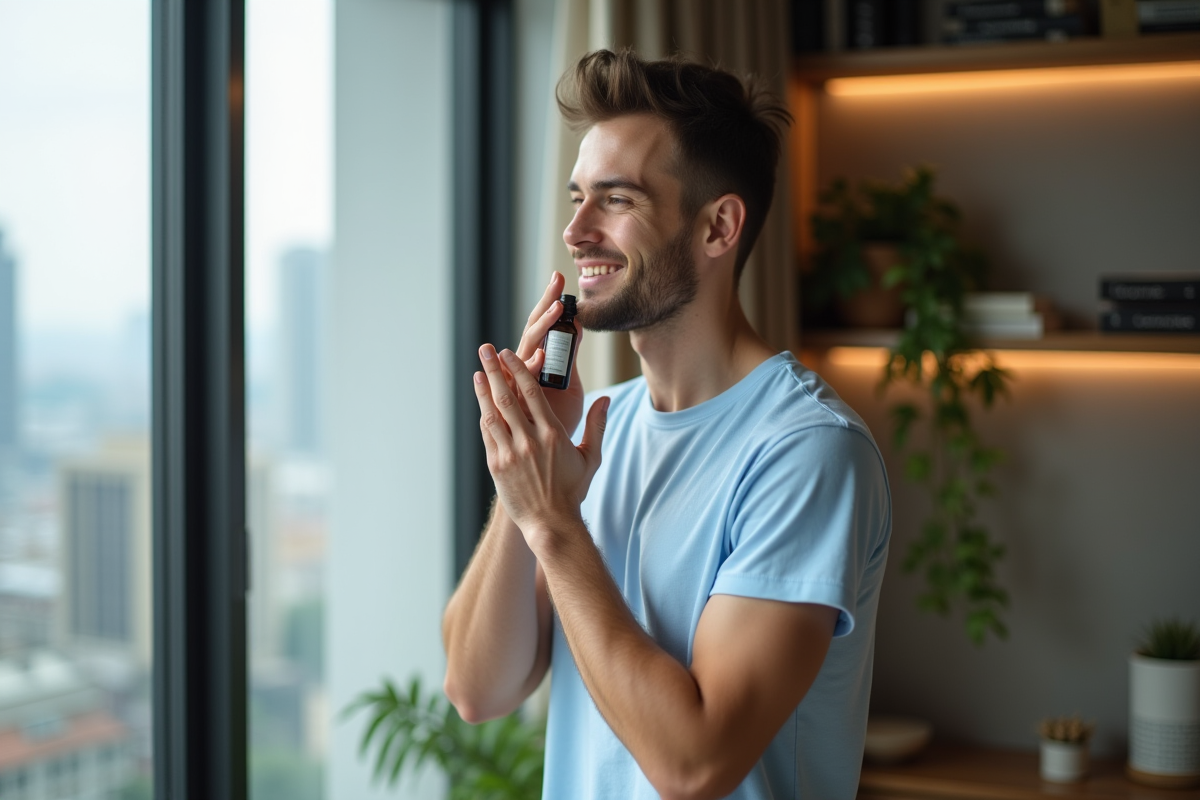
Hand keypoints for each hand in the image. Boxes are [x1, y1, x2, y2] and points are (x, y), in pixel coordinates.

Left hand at [475, 344, 607, 549]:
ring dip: (484, 390)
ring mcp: (510, 453)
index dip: (519, 370)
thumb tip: (605, 398)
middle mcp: (529, 441)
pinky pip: (488, 434)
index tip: (509, 354)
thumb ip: (597, 426)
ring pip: (493, 414)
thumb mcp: (591, 458)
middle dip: (495, 370)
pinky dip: (483, 415)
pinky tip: (481, 402)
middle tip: (485, 350)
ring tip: (478, 371)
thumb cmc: (572, 491)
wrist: (550, 523)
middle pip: (508, 397)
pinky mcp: (497, 465)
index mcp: (552, 434)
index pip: (532, 393)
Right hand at [510, 271, 584, 435]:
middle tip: (557, 277)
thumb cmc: (556, 423)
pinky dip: (531, 365)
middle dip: (546, 302)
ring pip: (527, 347)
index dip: (551, 302)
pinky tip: (542, 352)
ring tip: (558, 306)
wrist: (545, 462)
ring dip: (542, 326)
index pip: (544, 325)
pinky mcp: (516, 400)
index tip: (560, 279)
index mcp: (538, 361)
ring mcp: (518, 381)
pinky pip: (522, 378)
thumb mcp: (569, 387)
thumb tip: (578, 326)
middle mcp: (524, 367)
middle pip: (534, 328)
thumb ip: (570, 359)